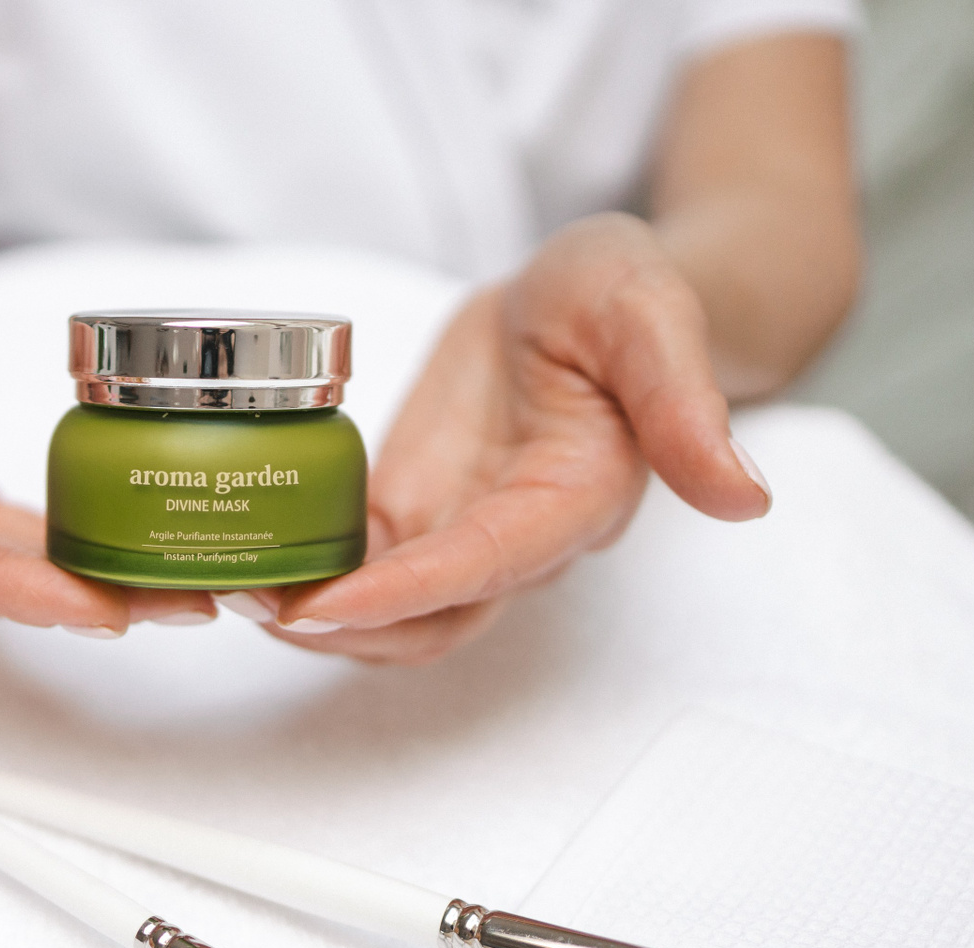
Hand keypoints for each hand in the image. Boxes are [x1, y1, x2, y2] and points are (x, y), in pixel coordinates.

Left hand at [236, 213, 771, 663]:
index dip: (405, 594)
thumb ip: (686, 402)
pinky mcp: (421, 516)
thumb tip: (744, 498)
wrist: (584, 297)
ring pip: (390, 617)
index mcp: (576, 499)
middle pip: (429, 622)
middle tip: (247, 598)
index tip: (325, 606)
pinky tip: (246, 558)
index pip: (485, 567)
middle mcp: (518, 538)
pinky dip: (307, 578)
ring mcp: (464, 534)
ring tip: (229, 586)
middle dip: (339, 627)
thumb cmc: (624, 293)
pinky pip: (362, 570)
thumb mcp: (649, 311)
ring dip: (313, 618)